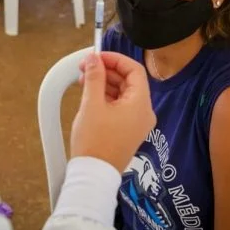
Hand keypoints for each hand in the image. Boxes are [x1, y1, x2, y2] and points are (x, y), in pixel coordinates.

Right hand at [71, 52, 155, 172]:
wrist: (93, 174)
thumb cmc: (94, 142)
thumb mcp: (92, 104)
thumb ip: (95, 77)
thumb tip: (94, 59)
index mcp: (141, 104)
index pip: (134, 70)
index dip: (115, 59)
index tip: (98, 56)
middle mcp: (143, 113)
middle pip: (129, 81)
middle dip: (107, 70)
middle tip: (87, 66)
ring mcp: (137, 122)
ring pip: (123, 93)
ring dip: (105, 83)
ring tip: (85, 79)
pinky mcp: (128, 130)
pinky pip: (121, 105)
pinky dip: (107, 96)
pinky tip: (90, 93)